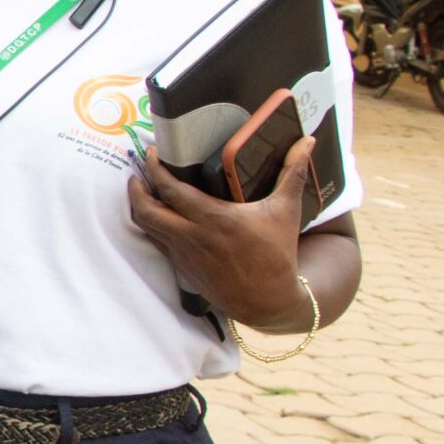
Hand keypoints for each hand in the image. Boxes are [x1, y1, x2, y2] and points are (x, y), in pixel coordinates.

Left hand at [128, 141, 312, 327]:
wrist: (268, 301)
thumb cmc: (277, 255)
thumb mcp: (286, 211)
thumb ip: (293, 172)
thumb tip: (308, 141)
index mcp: (215, 219)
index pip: (171, 190)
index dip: (155, 170)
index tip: (152, 154)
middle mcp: (193, 237)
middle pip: (147, 210)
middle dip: (135, 189)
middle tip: (137, 172)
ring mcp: (184, 254)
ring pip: (147, 227)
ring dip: (140, 207)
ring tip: (141, 189)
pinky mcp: (183, 268)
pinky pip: (157, 242)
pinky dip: (151, 226)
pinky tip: (156, 216)